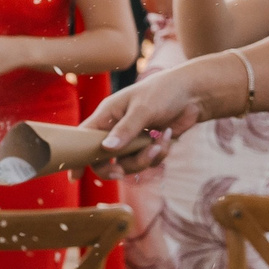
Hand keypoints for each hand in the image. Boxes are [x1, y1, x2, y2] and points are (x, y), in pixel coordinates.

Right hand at [81, 65, 208, 174]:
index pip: (83, 138)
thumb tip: (106, 149)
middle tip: (121, 173)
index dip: (77, 157)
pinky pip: (148, 161)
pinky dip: (159, 154)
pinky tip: (168, 136)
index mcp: (107, 115)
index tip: (75, 177)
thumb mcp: (143, 109)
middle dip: (115, 167)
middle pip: (105, 159)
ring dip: (144, 159)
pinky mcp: (149, 145)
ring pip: (128, 164)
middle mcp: (116, 129)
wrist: (194, 93)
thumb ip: (125, 130)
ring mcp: (133, 139)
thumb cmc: (164, 91)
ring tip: (158, 144)